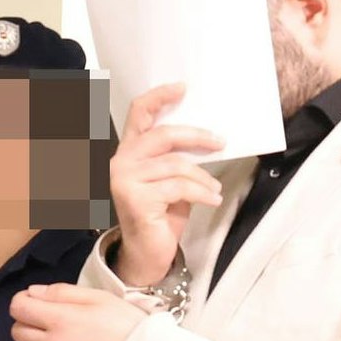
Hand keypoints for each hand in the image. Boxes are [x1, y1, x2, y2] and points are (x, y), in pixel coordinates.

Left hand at [12, 283, 147, 340]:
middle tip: (51, 326)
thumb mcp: (102, 299)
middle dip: (29, 325)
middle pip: (18, 333)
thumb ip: (63, 293)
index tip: (33, 304)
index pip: (18, 308)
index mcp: (61, 319)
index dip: (23, 303)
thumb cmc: (130, 328)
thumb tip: (33, 293)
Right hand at [110, 84, 227, 286]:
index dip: (159, 97)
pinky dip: (201, 192)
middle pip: (163, 135)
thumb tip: (207, 138)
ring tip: (215, 188)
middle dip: (196, 137)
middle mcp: (121, 161)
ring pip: (175, 164)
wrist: (148, 253)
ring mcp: (124, 179)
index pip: (139, 113)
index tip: (183, 88)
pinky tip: (212, 199)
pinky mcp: (134, 198)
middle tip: (220, 141)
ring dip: (203, 176)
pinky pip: (178, 187)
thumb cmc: (161, 215)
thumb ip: (176, 158)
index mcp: (129, 151)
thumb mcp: (171, 180)